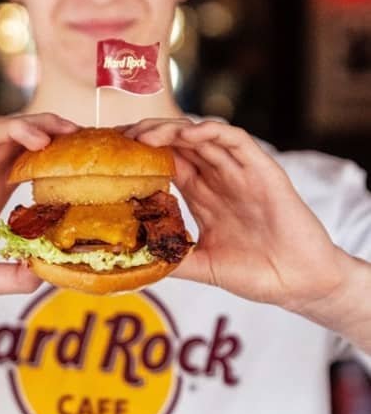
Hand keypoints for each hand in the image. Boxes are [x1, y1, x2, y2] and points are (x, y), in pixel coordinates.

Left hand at [123, 118, 346, 310]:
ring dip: (171, 130)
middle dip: (148, 135)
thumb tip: (136, 264)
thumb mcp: (205, 265)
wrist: (301, 283)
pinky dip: (211, 133)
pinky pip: (236, 141)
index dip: (140, 153)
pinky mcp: (263, 171)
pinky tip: (188, 135)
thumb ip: (174, 260)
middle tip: (120, 139)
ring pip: (201, 137)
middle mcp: (218, 178)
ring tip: (143, 135)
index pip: (166, 161)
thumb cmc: (257, 273)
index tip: (112, 152)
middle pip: (178, 143)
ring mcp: (240, 172)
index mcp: (202, 194)